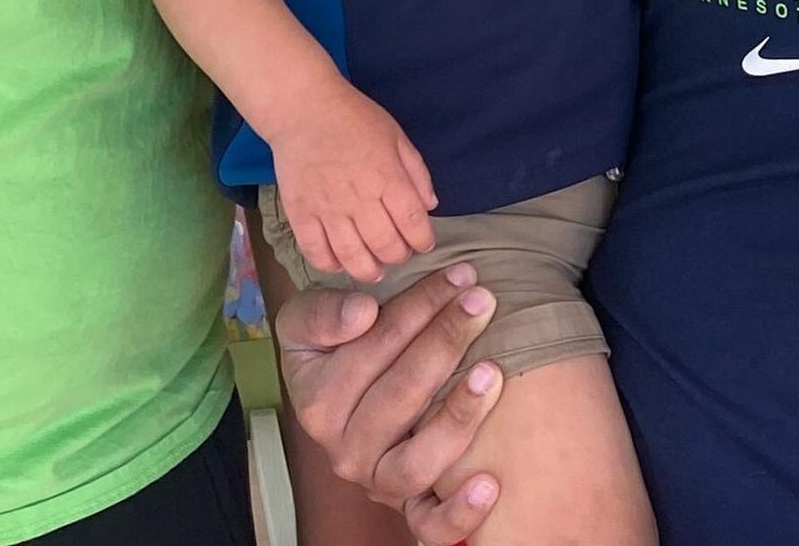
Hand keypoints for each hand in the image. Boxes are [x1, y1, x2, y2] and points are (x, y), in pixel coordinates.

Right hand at [270, 80, 437, 282]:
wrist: (304, 108)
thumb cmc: (354, 118)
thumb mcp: (396, 136)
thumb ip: (416, 173)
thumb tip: (430, 207)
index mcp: (387, 177)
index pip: (413, 224)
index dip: (423, 241)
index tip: (422, 243)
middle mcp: (360, 198)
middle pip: (386, 246)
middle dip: (398, 256)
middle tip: (397, 253)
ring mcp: (328, 209)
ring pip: (353, 257)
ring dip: (368, 271)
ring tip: (374, 269)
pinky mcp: (301, 213)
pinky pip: (316, 252)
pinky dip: (330, 265)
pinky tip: (339, 262)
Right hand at [277, 264, 505, 541]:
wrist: (334, 389)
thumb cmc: (331, 344)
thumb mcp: (305, 320)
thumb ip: (324, 312)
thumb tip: (363, 313)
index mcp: (316, 401)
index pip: (374, 347)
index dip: (418, 307)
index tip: (458, 277)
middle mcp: (343, 449)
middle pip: (400, 396)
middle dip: (445, 341)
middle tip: (482, 303)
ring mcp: (376, 482)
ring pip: (416, 463)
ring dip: (457, 416)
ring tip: (492, 373)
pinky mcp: (406, 508)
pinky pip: (429, 525)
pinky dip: (458, 512)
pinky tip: (489, 483)